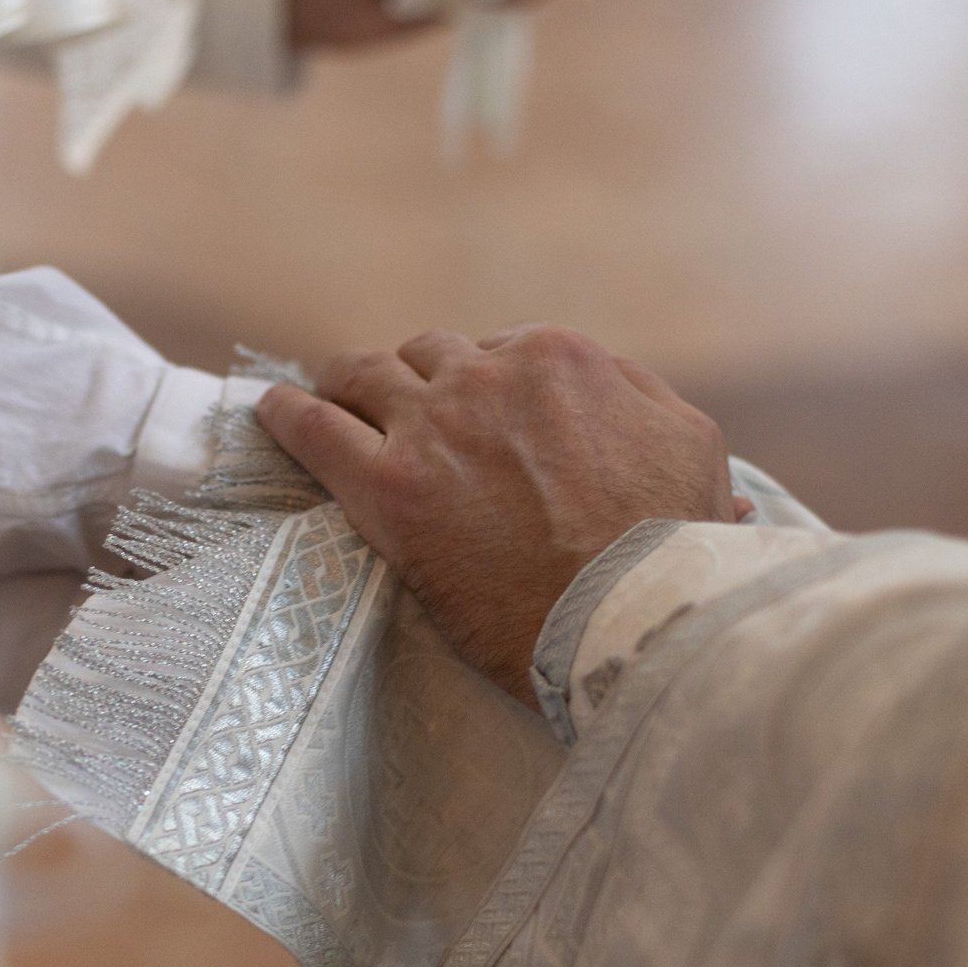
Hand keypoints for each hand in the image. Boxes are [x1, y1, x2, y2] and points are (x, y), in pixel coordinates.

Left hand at [255, 326, 747, 705]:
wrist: (626, 614)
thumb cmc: (670, 547)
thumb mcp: (698, 460)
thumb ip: (671, 433)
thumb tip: (696, 462)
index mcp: (562, 359)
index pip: (503, 352)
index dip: (486, 387)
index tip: (478, 417)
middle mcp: (490, 374)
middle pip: (430, 355)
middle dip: (417, 380)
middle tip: (404, 414)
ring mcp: (432, 424)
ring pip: (364, 373)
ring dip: (344, 382)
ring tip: (325, 395)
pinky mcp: (385, 484)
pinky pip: (313, 427)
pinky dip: (286, 414)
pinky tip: (269, 411)